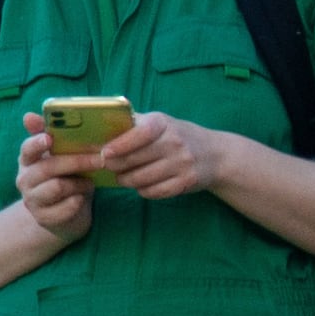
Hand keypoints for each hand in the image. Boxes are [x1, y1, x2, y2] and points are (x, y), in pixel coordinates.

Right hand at [12, 123, 97, 245]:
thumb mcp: (61, 155)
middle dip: (77, 161)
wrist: (65, 214)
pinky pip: (65, 207)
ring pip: (58, 187)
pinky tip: (82, 199)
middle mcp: (25, 179)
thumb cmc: (66, 177)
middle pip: (49, 167)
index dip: (37, 143)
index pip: (27, 149)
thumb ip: (52, 136)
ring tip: (90, 182)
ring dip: (79, 184)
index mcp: (28, 160)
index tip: (49, 139)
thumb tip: (29, 115)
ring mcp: (32, 200)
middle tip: (100, 159)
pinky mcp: (43, 218)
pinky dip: (78, 202)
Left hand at [93, 110, 258, 202]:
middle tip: (109, 167)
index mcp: (163, 123)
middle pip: (134, 160)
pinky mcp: (186, 182)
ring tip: (123, 177)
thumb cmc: (177, 136)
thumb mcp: (160, 123)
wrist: (214, 155)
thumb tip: (100, 128)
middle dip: (116, 167)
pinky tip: (142, 184)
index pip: (140, 133)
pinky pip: (153, 192)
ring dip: (126, 181)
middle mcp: (175, 142)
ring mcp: (182, 163)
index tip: (105, 153)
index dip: (120, 145)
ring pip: (140, 179)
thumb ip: (134, 124)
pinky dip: (143, 191)